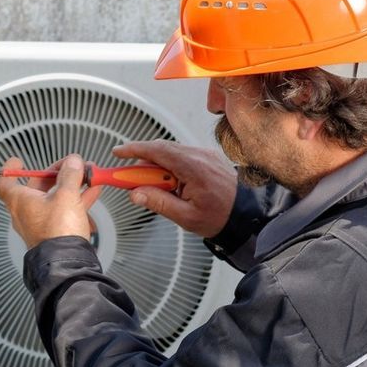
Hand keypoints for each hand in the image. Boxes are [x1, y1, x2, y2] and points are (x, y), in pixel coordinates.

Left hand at [0, 155, 103, 247]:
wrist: (67, 261)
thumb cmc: (57, 232)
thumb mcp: (66, 195)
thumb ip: (70, 175)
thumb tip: (72, 162)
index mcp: (19, 201)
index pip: (5, 182)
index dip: (11, 169)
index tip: (19, 162)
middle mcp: (27, 212)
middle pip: (37, 186)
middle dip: (56, 173)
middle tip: (70, 166)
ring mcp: (41, 222)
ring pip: (54, 197)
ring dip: (70, 185)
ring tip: (87, 176)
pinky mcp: (55, 231)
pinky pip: (65, 209)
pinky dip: (77, 198)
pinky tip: (92, 191)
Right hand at [112, 139, 238, 238]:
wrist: (248, 215)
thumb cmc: (222, 217)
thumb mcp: (185, 216)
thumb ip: (158, 203)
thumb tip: (135, 194)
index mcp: (194, 167)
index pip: (157, 150)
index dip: (134, 149)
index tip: (118, 153)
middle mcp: (200, 155)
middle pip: (162, 150)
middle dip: (143, 163)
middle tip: (131, 180)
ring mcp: (205, 154)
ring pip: (172, 153)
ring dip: (158, 167)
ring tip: (157, 189)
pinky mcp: (208, 158)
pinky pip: (183, 156)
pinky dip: (171, 167)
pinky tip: (172, 185)